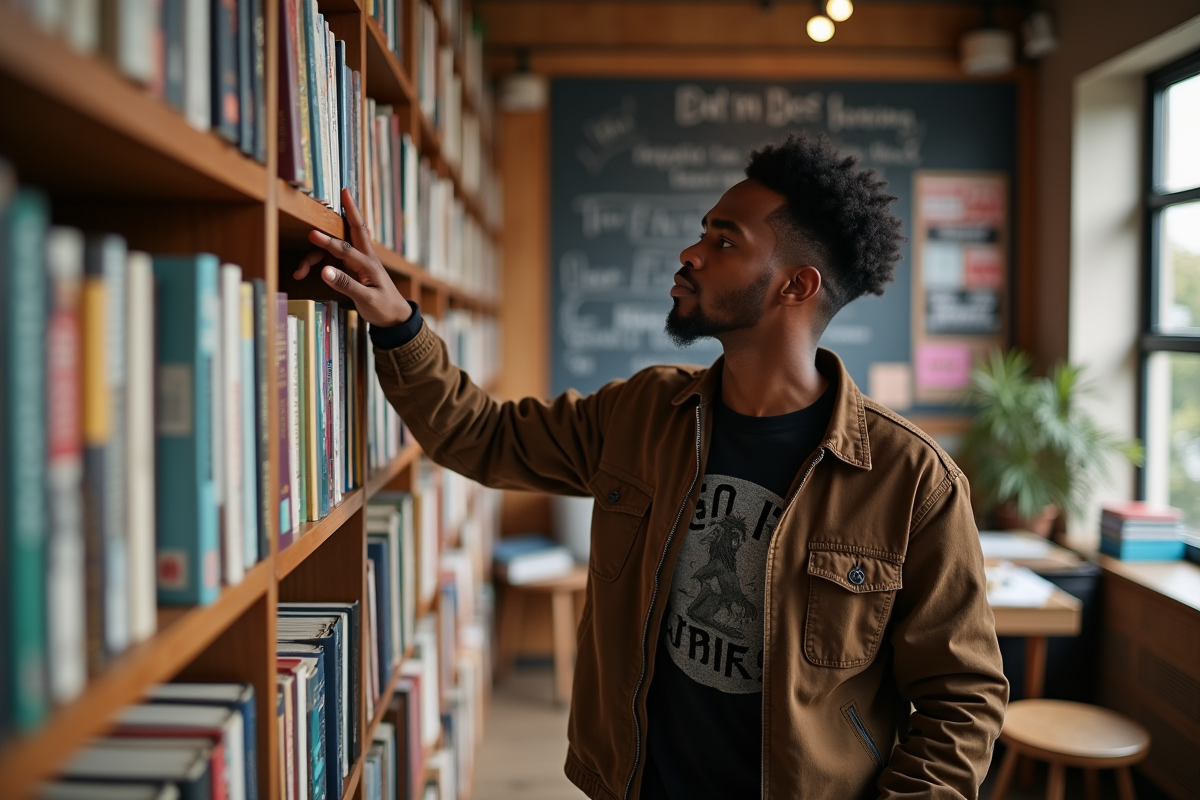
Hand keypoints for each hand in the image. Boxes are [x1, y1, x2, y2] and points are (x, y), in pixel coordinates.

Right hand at [293, 187, 412, 327]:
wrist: (395, 317)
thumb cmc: (384, 308)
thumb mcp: (366, 300)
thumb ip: (345, 285)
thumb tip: (324, 272)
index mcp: (369, 265)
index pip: (346, 250)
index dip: (329, 242)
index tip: (313, 234)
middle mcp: (365, 258)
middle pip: (355, 229)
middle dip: (349, 211)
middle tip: (345, 192)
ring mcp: (359, 261)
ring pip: (336, 248)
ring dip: (315, 255)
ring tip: (299, 272)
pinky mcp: (354, 267)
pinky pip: (334, 259)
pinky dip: (319, 263)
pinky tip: (304, 272)